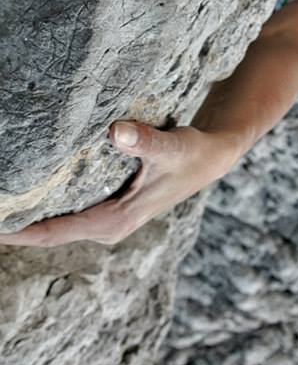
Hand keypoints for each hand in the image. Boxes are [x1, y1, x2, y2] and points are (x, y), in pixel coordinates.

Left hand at [0, 120, 239, 247]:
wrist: (211, 157)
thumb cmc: (192, 154)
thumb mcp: (171, 147)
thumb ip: (144, 141)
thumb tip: (116, 132)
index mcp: (115, 221)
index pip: (52, 232)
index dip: (15, 231)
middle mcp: (107, 226)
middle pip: (45, 233)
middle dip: (11, 225)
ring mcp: (106, 219)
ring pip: (52, 224)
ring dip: (24, 216)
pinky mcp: (106, 207)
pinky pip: (63, 212)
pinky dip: (41, 204)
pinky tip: (22, 188)